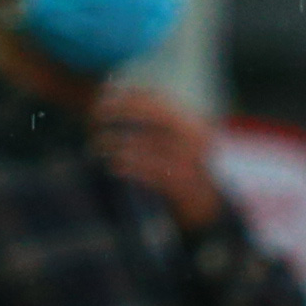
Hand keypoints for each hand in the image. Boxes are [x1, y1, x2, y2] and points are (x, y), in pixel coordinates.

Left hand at [89, 84, 223, 228]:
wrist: (212, 210)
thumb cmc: (185, 172)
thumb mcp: (176, 143)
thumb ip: (153, 123)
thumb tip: (115, 97)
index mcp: (192, 123)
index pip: (158, 99)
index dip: (128, 95)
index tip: (103, 96)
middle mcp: (195, 138)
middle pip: (154, 115)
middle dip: (121, 110)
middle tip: (94, 115)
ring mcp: (191, 162)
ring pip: (147, 145)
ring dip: (116, 143)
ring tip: (97, 145)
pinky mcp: (183, 186)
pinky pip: (149, 172)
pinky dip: (128, 166)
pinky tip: (112, 166)